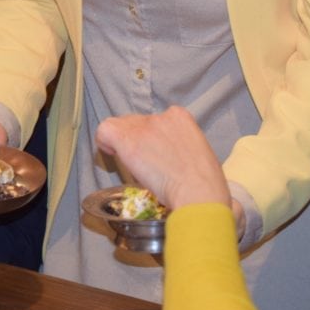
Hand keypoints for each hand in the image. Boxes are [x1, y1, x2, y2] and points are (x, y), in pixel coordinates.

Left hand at [95, 107, 230, 210]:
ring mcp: (143, 127)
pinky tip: (112, 154)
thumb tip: (166, 154)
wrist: (198, 194)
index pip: (155, 121)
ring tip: (132, 163)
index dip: (151, 138)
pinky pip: (105, 130)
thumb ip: (179, 145)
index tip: (155, 154)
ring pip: (120, 127)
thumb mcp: (198, 153)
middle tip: (145, 164)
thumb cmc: (205, 185)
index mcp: (180, 117)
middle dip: (137, 141)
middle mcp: (160, 116)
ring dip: (123, 144)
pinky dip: (104, 141)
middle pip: (136, 123)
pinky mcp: (129, 140)